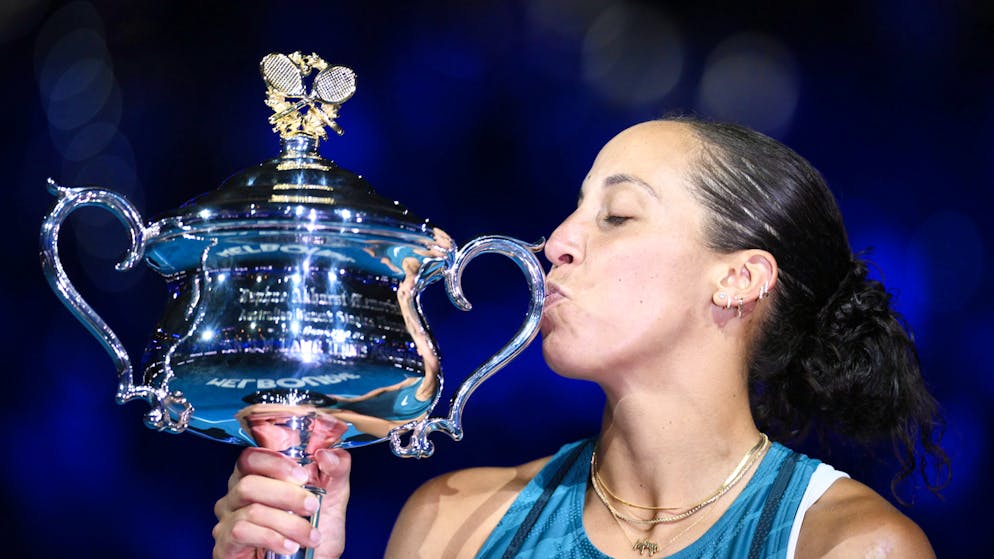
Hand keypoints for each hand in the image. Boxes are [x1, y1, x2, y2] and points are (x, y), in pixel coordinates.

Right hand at [212, 447, 350, 558]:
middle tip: (312, 507)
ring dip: (287, 523)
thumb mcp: (333, 495)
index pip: (251, 457)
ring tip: (310, 535)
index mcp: (256, 476)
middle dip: (286, 495)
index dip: (275, 463)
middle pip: (249, 484)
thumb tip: (327, 454)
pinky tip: (290, 546)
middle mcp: (235, 496)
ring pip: (251, 511)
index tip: (302, 476)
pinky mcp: (225, 545)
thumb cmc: (317, 528)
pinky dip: (272, 538)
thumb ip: (336, 468)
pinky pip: (242, 533)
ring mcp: (227, 521)